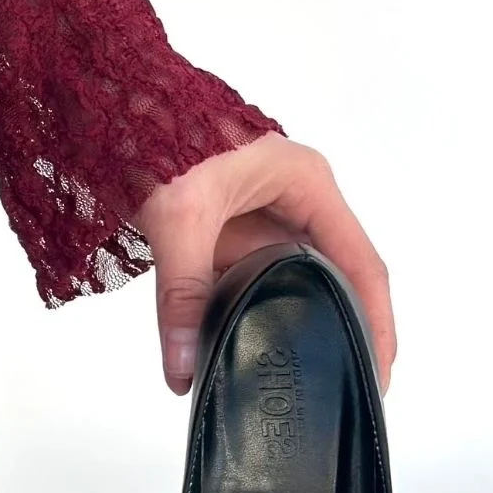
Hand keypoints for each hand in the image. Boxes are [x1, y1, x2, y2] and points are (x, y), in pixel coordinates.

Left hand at [134, 133, 397, 396]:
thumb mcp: (178, 217)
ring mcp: (262, 216)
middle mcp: (295, 201)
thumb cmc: (158, 136)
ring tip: (300, 381)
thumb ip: (182, 295)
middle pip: (335, 276)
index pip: (359, 264)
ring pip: (291, 283)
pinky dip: (250, 317)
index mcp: (306, 186)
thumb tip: (183, 370)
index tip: (379, 373)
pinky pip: (250, 283)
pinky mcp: (230, 231)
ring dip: (292, 327)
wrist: (113, 104)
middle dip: (342, 331)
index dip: (375, 322)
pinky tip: (245, 353)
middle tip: (344, 388)